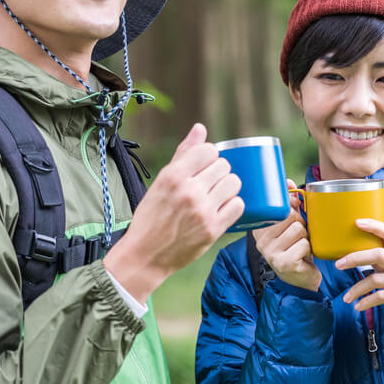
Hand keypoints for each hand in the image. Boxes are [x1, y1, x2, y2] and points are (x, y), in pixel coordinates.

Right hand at [104, 123, 242, 301]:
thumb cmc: (151, 217)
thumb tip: (200, 128)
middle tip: (209, 184)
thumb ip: (183, 154)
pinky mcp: (213, 229)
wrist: (145, 255)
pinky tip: (222, 208)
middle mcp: (188, 191)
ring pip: (234, 183)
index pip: (208, 150)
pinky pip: (238, 205)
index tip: (205, 166)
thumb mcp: (160, 182)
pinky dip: (233, 205)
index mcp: (173, 176)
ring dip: (228, 187)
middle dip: (219, 172)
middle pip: (224, 166)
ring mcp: (202, 211)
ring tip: (217, 195)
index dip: (209, 156)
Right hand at [251, 180, 321, 292]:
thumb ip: (289, 205)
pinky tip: (303, 257)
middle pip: (289, 216)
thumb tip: (287, 182)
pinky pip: (304, 244)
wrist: (301, 280)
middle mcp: (260, 241)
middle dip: (301, 224)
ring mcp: (270, 253)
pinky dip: (309, 249)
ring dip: (306, 237)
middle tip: (298, 236)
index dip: (290, 205)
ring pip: (298, 229)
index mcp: (259, 228)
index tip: (294, 210)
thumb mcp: (290, 225)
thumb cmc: (295, 249)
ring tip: (300, 247)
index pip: (277, 205)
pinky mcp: (284, 263)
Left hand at [336, 219, 383, 327]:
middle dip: (355, 258)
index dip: (374, 226)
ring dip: (357, 289)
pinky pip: (380, 296)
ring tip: (346, 298)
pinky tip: (358, 306)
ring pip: (375, 279)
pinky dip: (366, 302)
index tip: (357, 222)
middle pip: (378, 254)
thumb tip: (356, 254)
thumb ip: (383, 260)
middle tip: (338, 264)